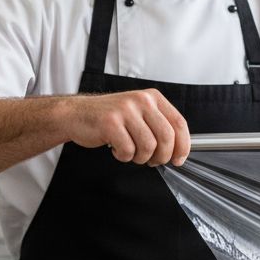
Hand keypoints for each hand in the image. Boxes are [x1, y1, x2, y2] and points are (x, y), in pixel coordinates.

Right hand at [65, 89, 190, 165]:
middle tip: (152, 161)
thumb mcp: (139, 114)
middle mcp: (141, 100)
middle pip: (166, 137)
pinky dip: (124, 156)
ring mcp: (125, 110)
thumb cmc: (110, 118)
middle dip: (162, 156)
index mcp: (152, 97)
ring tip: (131, 153)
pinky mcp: (110, 123)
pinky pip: (128, 150)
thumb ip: (159, 126)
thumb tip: (179, 150)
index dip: (182, 146)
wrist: (77, 114)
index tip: (179, 159)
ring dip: (140, 158)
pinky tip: (116, 149)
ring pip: (148, 146)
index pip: (179, 123)